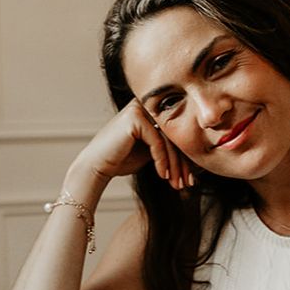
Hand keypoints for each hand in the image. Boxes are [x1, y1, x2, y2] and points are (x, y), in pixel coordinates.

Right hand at [75, 100, 193, 189]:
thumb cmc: (120, 161)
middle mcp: (145, 105)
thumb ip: (167, 147)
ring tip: (177, 183)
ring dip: (175, 165)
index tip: (190, 179)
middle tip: (188, 183)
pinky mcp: (135, 118)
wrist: (96, 166)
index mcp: (149, 110)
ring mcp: (139, 108)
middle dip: (183, 163)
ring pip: (168, 139)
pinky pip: (158, 141)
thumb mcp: (150, 152)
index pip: (175, 132)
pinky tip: (163, 175)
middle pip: (174, 135)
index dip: (184, 157)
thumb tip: (194, 155)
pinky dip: (162, 160)